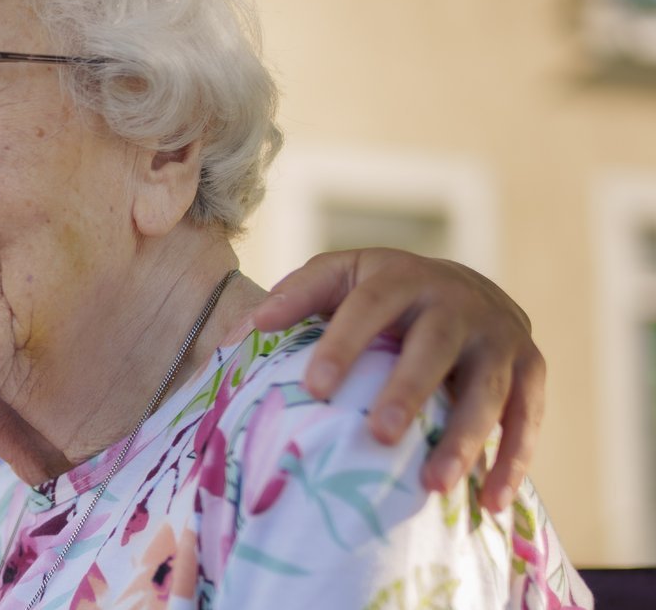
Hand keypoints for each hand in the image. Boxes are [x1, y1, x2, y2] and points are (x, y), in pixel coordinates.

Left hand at [249, 248, 542, 512]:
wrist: (462, 285)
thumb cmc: (380, 295)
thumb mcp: (339, 279)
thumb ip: (296, 298)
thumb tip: (245, 331)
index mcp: (402, 277)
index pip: (369, 306)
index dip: (343, 344)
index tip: (315, 388)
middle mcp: (458, 301)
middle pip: (435, 346)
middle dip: (409, 390)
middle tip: (380, 435)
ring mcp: (500, 335)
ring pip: (487, 388)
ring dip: (464, 437)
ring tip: (433, 483)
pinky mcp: (532, 367)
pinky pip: (527, 417)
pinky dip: (513, 459)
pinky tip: (490, 501)